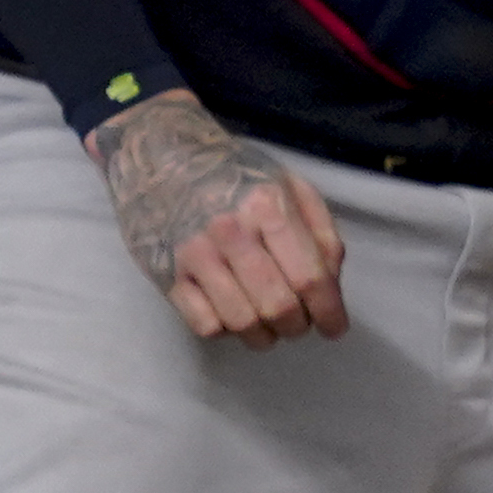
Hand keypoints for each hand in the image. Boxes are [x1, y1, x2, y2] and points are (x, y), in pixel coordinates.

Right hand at [91, 91, 347, 348]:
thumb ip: (319, 231)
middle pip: (278, 306)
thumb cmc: (233, 172)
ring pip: (242, 322)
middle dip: (298, 327)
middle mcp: (230, 231)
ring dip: (264, 336)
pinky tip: (231, 316)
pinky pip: (204, 325)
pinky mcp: (165, 274)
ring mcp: (193, 254)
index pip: (309, 277)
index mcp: (268, 207)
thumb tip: (331, 284)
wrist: (158, 155)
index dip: (329, 311)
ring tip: (269, 327)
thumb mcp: (289, 185)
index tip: (335, 329)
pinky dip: (226, 331)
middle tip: (299, 325)